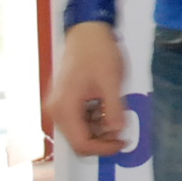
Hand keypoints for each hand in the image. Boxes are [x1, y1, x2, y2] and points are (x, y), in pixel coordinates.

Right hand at [44, 21, 131, 157]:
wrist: (87, 32)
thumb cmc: (99, 53)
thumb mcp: (111, 81)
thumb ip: (114, 108)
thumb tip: (118, 131)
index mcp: (65, 108)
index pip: (81, 143)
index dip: (104, 148)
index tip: (123, 142)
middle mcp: (57, 111)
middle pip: (79, 139)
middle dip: (102, 139)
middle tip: (123, 131)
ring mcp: (59, 105)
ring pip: (80, 130)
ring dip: (100, 128)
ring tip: (117, 114)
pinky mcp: (66, 100)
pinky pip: (80, 118)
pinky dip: (95, 118)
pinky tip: (108, 107)